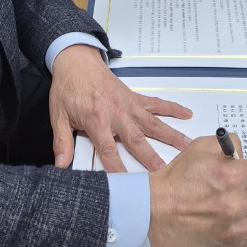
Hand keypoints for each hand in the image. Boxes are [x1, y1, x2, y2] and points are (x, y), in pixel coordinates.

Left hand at [49, 44, 191, 171]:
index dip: (117, 169)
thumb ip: (61, 142)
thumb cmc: (67, 88)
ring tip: (187, 147)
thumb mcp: (58, 116)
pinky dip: (172, 108)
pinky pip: (155, 104)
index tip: (127, 185)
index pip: (109, 151)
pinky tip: (186, 114)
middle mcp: (117, 114)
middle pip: (137, 140)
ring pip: (153, 123)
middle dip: (151, 157)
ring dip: (171, 135)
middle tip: (165, 172)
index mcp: (97, 121)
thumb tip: (60, 166)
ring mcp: (128, 105)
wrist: (76, 61)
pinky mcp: (134, 97)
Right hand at [147, 133, 246, 246]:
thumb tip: (244, 156)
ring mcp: (234, 228)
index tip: (245, 175)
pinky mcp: (231, 246)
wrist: (155, 210)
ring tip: (239, 210)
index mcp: (231, 176)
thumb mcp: (200, 147)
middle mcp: (236, 203)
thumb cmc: (176, 180)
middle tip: (233, 192)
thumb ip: (229, 145)